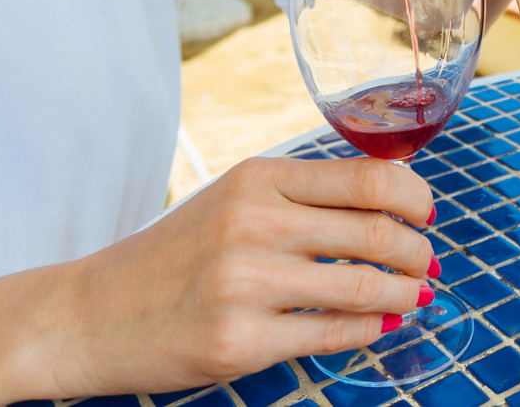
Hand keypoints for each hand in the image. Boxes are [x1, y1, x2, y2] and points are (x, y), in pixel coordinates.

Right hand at [0, 156, 437, 400]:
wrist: (89, 314)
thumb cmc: (177, 254)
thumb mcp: (236, 199)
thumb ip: (306, 197)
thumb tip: (395, 207)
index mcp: (260, 178)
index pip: (369, 176)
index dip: (416, 198)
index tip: (428, 214)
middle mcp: (255, 223)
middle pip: (378, 233)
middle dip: (420, 252)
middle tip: (430, 263)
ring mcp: (247, 285)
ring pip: (365, 287)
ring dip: (406, 294)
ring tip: (416, 295)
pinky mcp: (240, 342)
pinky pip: (333, 334)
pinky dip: (370, 328)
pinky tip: (380, 323)